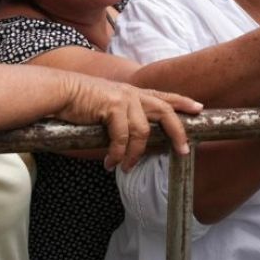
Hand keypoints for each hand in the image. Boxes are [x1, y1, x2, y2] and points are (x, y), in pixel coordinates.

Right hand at [55, 75, 202, 171]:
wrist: (60, 92)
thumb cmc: (80, 103)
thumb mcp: (107, 106)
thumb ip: (122, 117)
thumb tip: (132, 141)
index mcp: (133, 93)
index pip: (163, 96)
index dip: (182, 102)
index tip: (199, 108)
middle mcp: (132, 93)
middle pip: (165, 111)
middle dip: (178, 132)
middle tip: (184, 151)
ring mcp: (123, 98)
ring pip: (143, 131)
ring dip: (135, 154)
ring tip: (125, 167)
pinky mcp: (112, 106)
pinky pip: (122, 137)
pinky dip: (117, 153)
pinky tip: (110, 163)